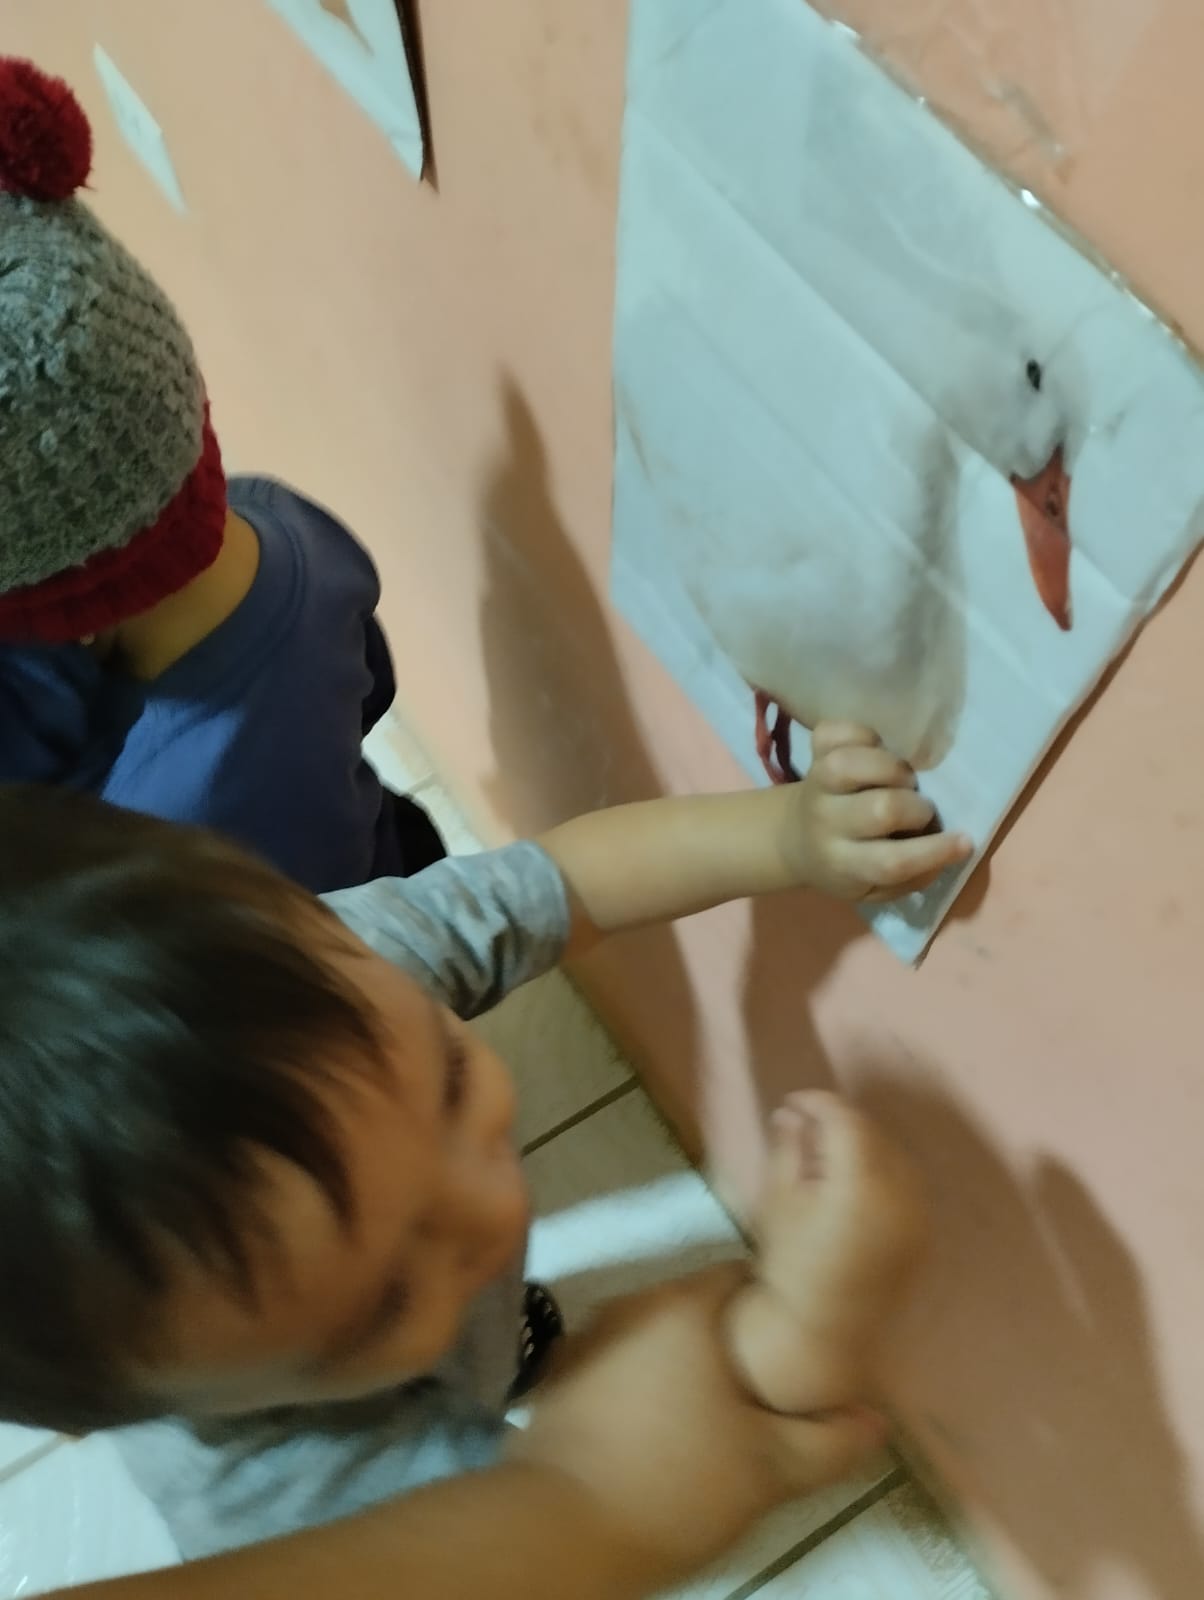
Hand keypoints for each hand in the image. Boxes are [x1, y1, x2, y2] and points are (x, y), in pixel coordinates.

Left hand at [508, 1265, 884, 1588]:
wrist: (555, 1531)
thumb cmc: (672, 1485)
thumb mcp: (769, 1471)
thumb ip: (830, 1441)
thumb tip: (875, 1418)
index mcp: (686, 1304)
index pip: (746, 1275)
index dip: (781, 1308)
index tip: (802, 1350)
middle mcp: (633, 1302)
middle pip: (701, 1307)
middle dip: (735, 1342)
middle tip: (768, 1396)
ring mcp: (588, 1336)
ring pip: (659, 1337)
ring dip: (687, 1367)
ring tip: (716, 1421)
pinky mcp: (558, 1377)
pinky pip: (620, 1365)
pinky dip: (643, 1388)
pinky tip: (659, 1435)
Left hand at [784, 723, 973, 901]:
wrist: (794, 839)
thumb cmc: (848, 865)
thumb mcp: (875, 890)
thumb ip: (913, 877)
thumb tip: (954, 847)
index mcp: (844, 864)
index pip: (891, 862)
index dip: (933, 851)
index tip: (965, 841)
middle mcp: (827, 823)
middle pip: (880, 809)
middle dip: (915, 806)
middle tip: (919, 809)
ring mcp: (817, 785)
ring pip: (850, 765)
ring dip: (890, 767)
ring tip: (900, 778)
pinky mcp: (813, 755)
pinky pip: (834, 733)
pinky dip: (860, 733)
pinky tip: (873, 749)